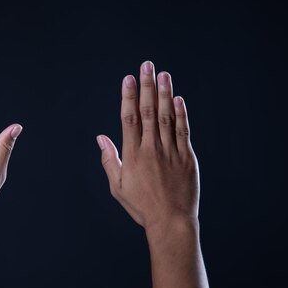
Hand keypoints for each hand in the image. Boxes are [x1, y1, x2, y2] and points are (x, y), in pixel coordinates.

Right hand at [97, 61, 198, 229]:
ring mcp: (171, 152)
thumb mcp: (118, 186)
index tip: (128, 79)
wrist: (171, 221)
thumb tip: (101, 137)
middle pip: (148, 111)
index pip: (129, 119)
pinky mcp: (187, 158)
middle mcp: (152, 150)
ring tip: (163, 74)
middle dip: (147, 86)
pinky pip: (183, 131)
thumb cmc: (141, 206)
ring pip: (167, 117)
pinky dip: (181, 114)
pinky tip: (178, 98)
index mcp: (133, 156)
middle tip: (146, 65)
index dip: (129, 97)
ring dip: (164, 93)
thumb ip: (110, 159)